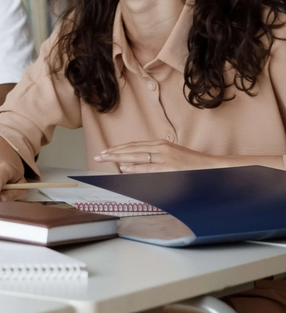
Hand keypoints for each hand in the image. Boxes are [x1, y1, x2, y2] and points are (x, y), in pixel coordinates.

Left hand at [94, 140, 220, 172]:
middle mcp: (161, 148)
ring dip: (119, 158)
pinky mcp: (169, 167)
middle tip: (99, 155)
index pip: (134, 145)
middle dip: (114, 153)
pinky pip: (148, 168)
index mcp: (161, 144)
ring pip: (137, 156)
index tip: (106, 151)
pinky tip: (124, 168)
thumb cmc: (192, 164)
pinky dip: (135, 168)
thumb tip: (134, 165)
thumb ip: (155, 158)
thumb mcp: (172, 156)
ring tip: (105, 159)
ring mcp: (165, 157)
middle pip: (132, 149)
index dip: (119, 148)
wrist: (212, 167)